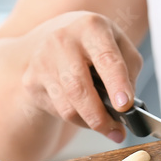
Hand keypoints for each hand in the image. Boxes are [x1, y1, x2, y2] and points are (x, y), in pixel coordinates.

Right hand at [22, 11, 142, 142]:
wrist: (54, 38)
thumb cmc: (94, 46)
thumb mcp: (119, 47)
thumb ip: (129, 71)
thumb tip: (128, 106)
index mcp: (91, 27)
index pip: (106, 59)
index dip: (117, 84)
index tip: (126, 106)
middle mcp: (63, 40)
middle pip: (79, 87)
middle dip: (100, 116)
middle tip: (117, 133)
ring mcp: (43, 60)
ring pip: (67, 106)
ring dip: (90, 123)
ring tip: (106, 128)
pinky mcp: (32, 79)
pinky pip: (58, 110)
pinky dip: (77, 120)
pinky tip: (86, 116)